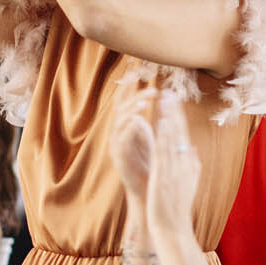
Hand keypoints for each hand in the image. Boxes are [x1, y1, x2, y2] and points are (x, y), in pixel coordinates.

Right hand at [108, 82, 156, 208]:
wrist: (147, 193)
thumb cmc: (149, 167)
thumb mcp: (147, 143)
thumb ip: (144, 128)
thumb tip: (148, 112)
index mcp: (124, 130)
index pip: (124, 103)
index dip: (128, 88)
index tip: (135, 71)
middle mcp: (117, 136)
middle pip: (120, 108)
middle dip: (129, 93)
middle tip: (142, 82)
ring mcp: (116, 146)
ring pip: (120, 121)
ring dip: (131, 108)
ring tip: (143, 100)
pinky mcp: (119, 157)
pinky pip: (122, 138)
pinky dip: (129, 126)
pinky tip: (138, 118)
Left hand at [143, 88, 201, 240]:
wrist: (173, 229)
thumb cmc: (177, 209)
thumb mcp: (189, 184)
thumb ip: (192, 165)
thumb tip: (192, 150)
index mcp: (187, 165)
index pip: (183, 136)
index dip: (178, 119)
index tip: (174, 102)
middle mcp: (183, 164)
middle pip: (180, 133)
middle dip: (175, 112)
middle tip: (171, 91)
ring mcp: (175, 169)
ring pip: (173, 138)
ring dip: (170, 117)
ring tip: (166, 99)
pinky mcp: (165, 176)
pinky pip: (165, 152)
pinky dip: (165, 136)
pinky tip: (163, 122)